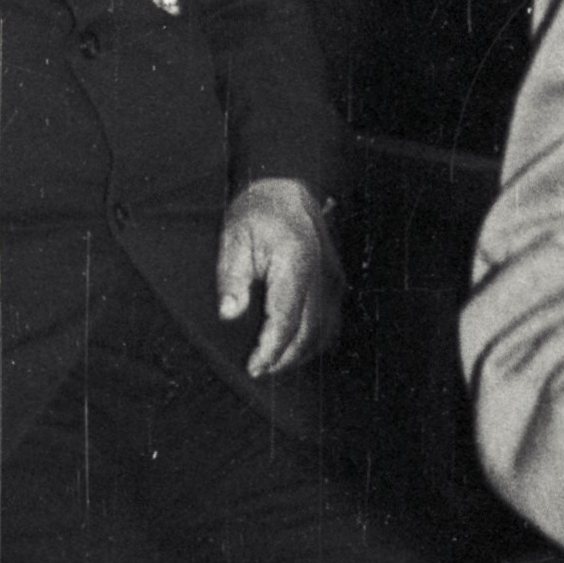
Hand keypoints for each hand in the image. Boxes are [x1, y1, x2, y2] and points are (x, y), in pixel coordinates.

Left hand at [215, 175, 340, 377]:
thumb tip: (228, 313)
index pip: (287, 320)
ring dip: (298, 355)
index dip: (270, 350)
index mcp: (296, 261)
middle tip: (257, 371)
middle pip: (308, 333)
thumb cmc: (258, 213)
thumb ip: (231, 276)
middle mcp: (322, 275)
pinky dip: (312, 343)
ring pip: (323, 334)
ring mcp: (333, 280)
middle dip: (283, 359)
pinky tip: (290, 348)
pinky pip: (329, 324)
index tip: (252, 367)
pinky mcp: (335, 284)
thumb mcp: (234, 236)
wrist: (286, 191)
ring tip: (271, 364)